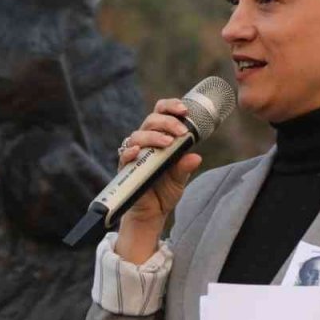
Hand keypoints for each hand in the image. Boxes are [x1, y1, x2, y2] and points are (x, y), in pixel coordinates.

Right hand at [114, 98, 201, 262]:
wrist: (152, 213)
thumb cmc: (165, 191)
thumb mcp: (180, 179)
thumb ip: (185, 167)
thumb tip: (196, 157)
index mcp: (161, 138)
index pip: (161, 113)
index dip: (170, 106)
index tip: (184, 109)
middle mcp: (146, 142)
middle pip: (151, 120)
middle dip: (167, 122)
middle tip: (181, 131)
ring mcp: (135, 154)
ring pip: (138, 135)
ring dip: (153, 136)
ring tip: (168, 143)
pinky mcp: (125, 168)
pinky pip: (123, 155)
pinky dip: (130, 151)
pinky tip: (137, 151)